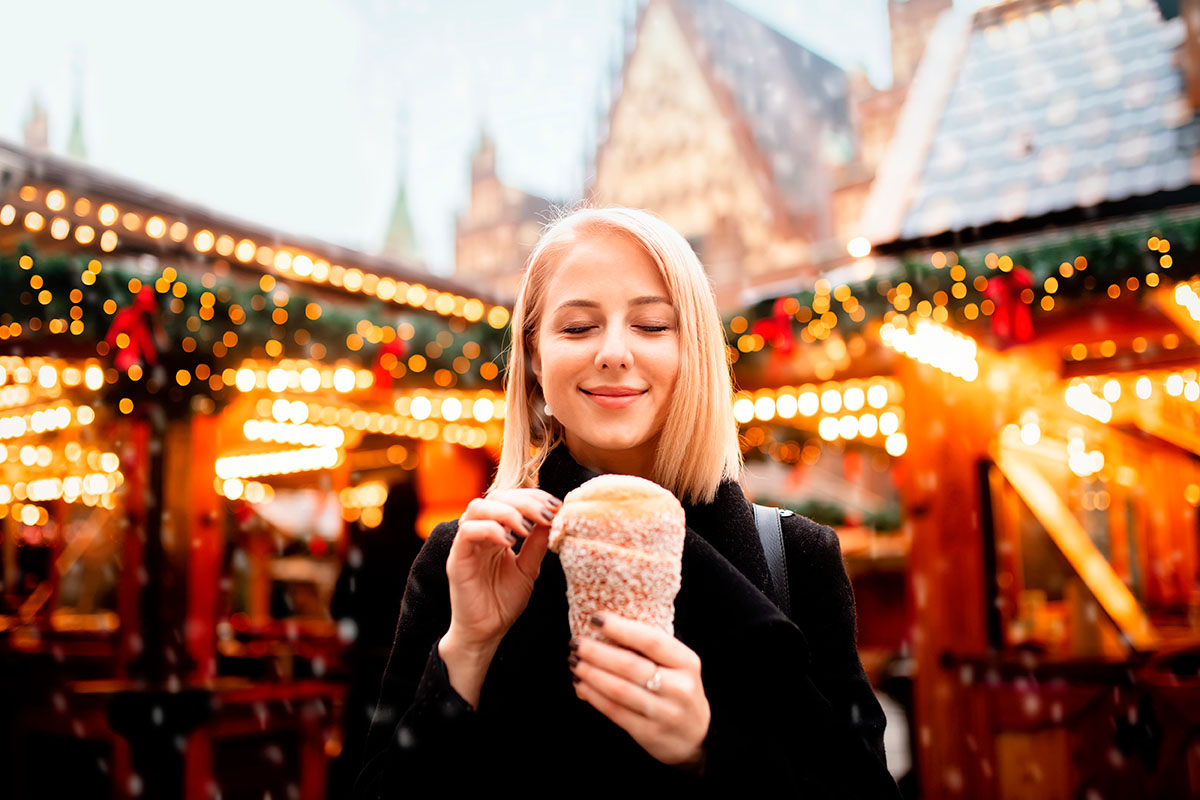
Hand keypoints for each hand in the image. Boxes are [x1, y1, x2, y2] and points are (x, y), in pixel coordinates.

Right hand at [440, 489, 559, 704]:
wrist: (486, 633)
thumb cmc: (503, 601)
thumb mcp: (528, 568)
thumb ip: (537, 543)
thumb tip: (554, 517)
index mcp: (495, 530)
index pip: (511, 498)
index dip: (534, 496)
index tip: (557, 506)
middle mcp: (479, 532)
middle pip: (496, 496)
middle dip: (525, 501)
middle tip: (546, 515)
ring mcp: (466, 544)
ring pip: (478, 507)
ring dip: (507, 512)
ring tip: (527, 529)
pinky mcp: (456, 558)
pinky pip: (467, 531)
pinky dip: (490, 529)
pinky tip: (509, 543)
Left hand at [569, 614, 709, 769]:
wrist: (697, 736)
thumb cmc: (678, 690)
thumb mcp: (677, 666)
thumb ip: (651, 649)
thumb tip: (606, 626)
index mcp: (686, 662)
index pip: (651, 640)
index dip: (621, 628)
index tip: (596, 618)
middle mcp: (678, 687)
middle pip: (629, 665)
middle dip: (596, 652)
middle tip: (576, 643)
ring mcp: (664, 713)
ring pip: (619, 689)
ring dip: (591, 674)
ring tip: (574, 662)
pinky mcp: (649, 733)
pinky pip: (614, 711)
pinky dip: (593, 696)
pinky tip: (581, 685)